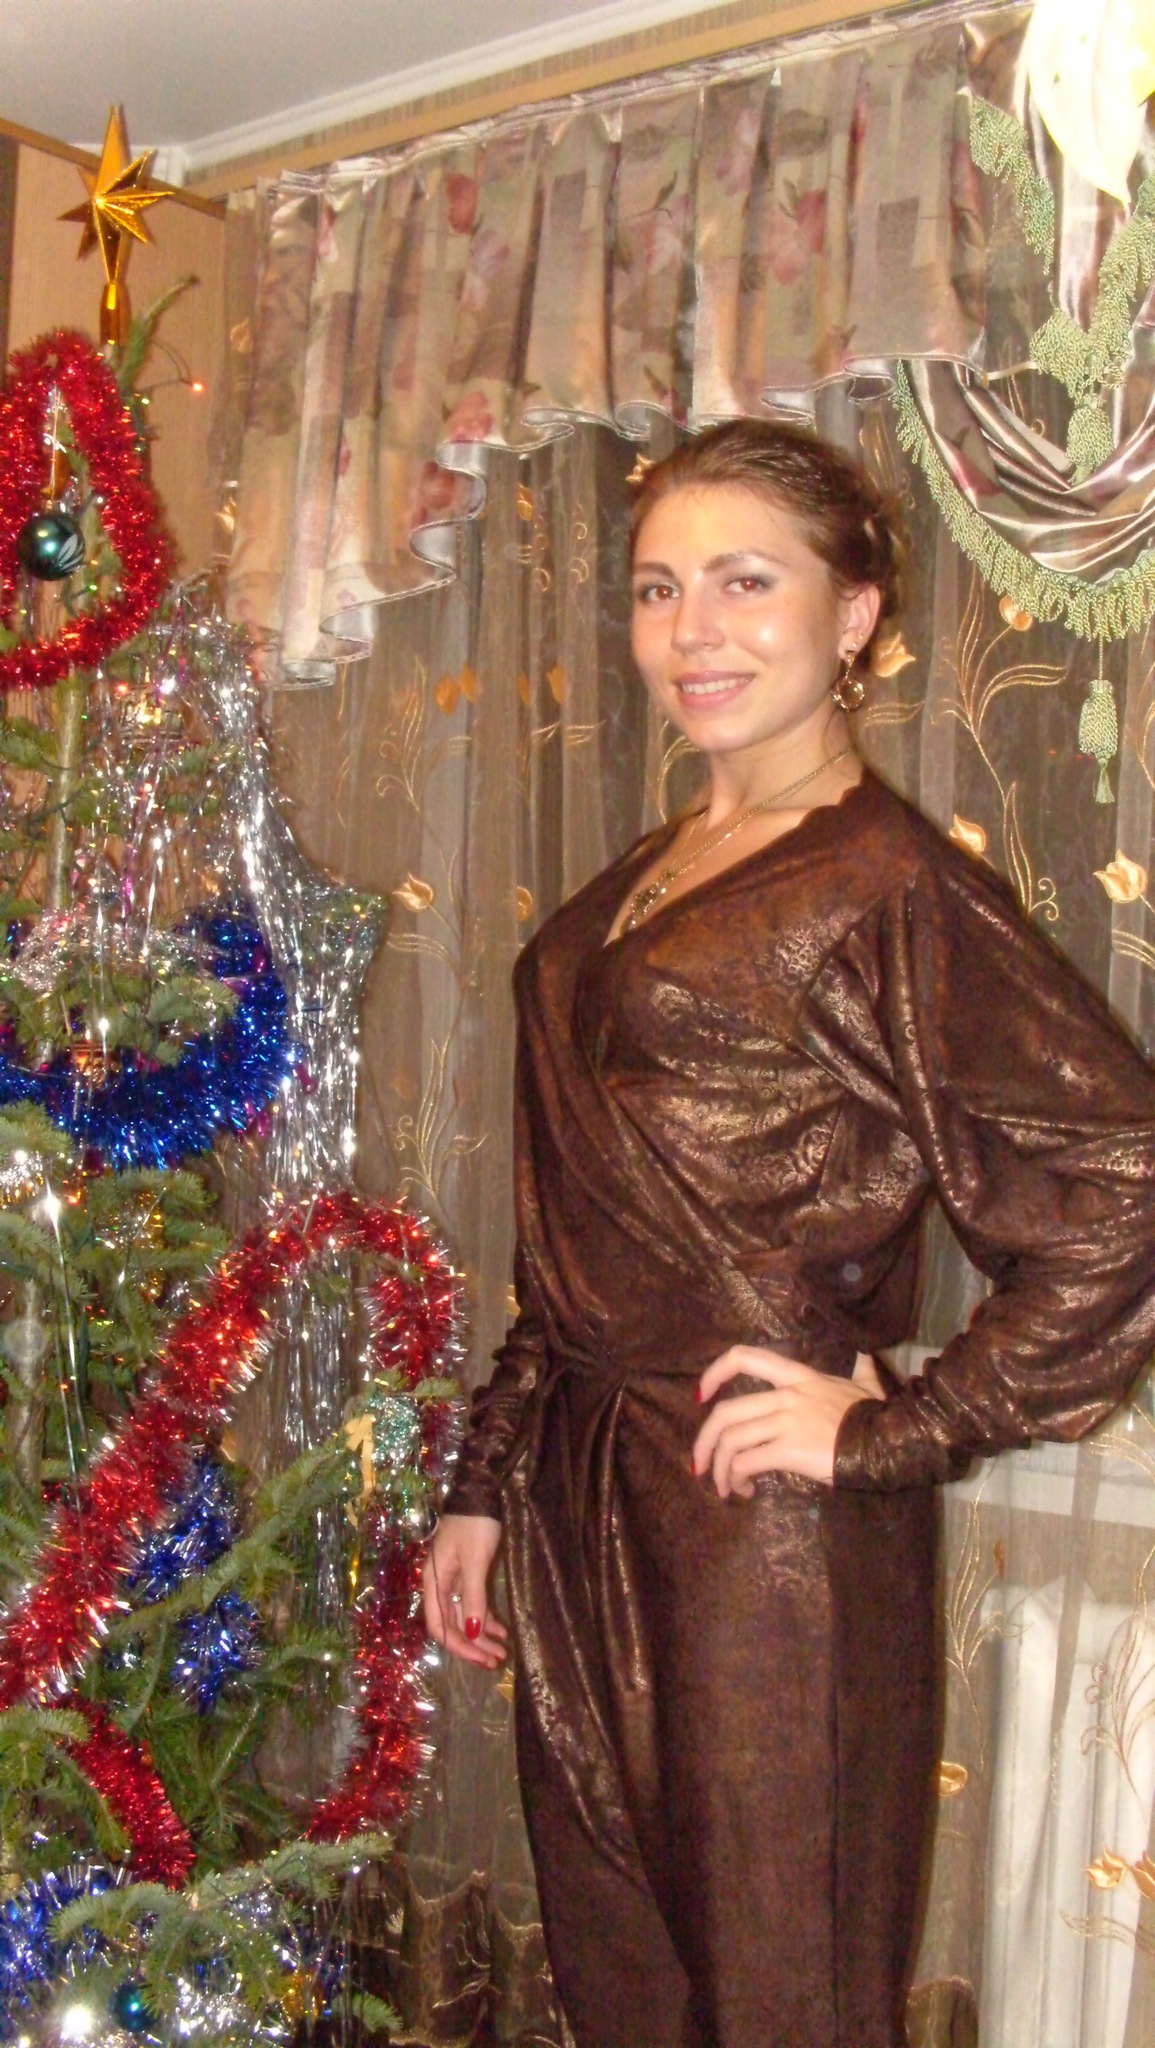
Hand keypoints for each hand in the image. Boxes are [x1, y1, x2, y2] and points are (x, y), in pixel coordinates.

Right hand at [422, 1512, 508, 1668]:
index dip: (458, 1646)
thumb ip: (473, 1596)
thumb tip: (473, 1632)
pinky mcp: (467, 1573)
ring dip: (481, 1635)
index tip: (480, 1658)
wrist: (480, 1492)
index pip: (439, 1626)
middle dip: (472, 1645)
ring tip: (501, 1651)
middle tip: (495, 1662)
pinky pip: (473, 1603)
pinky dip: (485, 1618)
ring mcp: (453, 1580)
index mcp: (434, 1582)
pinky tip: (500, 1630)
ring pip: (464, 1616)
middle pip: (452, 1624)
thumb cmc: (474, 1524)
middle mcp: (439, 1585)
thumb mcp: (475, 1561)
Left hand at [691, 1347, 885, 1496]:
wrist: (890, 1441)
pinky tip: (744, 1489)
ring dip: (720, 1468)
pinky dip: (736, 1478)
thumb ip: (861, 1370)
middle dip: (704, 1441)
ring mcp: (785, 1421)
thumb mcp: (866, 1385)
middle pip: (725, 1412)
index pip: (744, 1357)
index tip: (701, 1395)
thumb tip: (866, 1356)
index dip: (714, 1373)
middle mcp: (785, 1395)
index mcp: (798, 1376)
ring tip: (725, 1486)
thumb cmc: (877, 1416)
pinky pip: (746, 1463)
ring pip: (731, 1441)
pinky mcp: (788, 1449)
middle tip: (700, 1463)